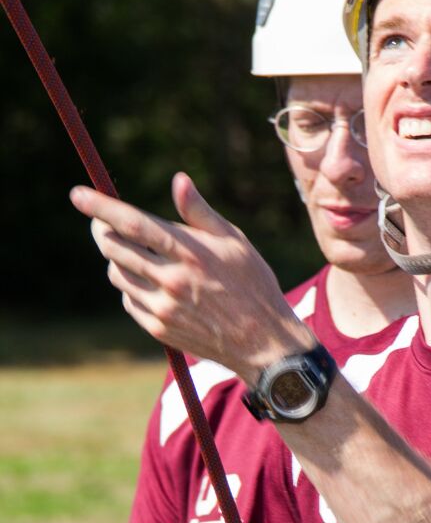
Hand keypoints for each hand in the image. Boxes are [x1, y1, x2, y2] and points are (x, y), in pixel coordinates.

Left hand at [69, 173, 311, 376]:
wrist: (262, 342)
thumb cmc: (253, 284)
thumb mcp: (234, 241)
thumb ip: (199, 212)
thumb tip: (178, 180)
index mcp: (190, 253)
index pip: (134, 224)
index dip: (101, 207)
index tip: (77, 195)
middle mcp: (172, 281)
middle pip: (115, 248)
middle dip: (102, 230)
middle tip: (104, 223)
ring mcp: (163, 308)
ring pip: (118, 275)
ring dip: (117, 259)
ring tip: (135, 254)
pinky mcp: (159, 329)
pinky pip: (129, 301)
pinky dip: (131, 287)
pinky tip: (150, 283)